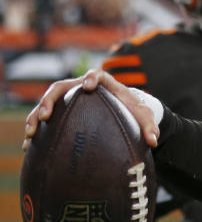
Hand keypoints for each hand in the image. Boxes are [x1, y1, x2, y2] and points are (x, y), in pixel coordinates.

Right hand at [23, 69, 159, 151]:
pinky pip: (44, 116)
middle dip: (50, 99)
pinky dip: (35, 128)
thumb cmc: (132, 109)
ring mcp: (69, 97)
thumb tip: (154, 142)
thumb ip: (150, 126)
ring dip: (36, 114)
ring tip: (31, 132)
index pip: (96, 75)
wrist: (120, 108)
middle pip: (61, 87)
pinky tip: (28, 146)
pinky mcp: (61, 110)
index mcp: (103, 83)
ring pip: (48, 102)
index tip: (88, 86)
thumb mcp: (143, 116)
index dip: (90, 78)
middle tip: (45, 115)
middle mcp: (81, 87)